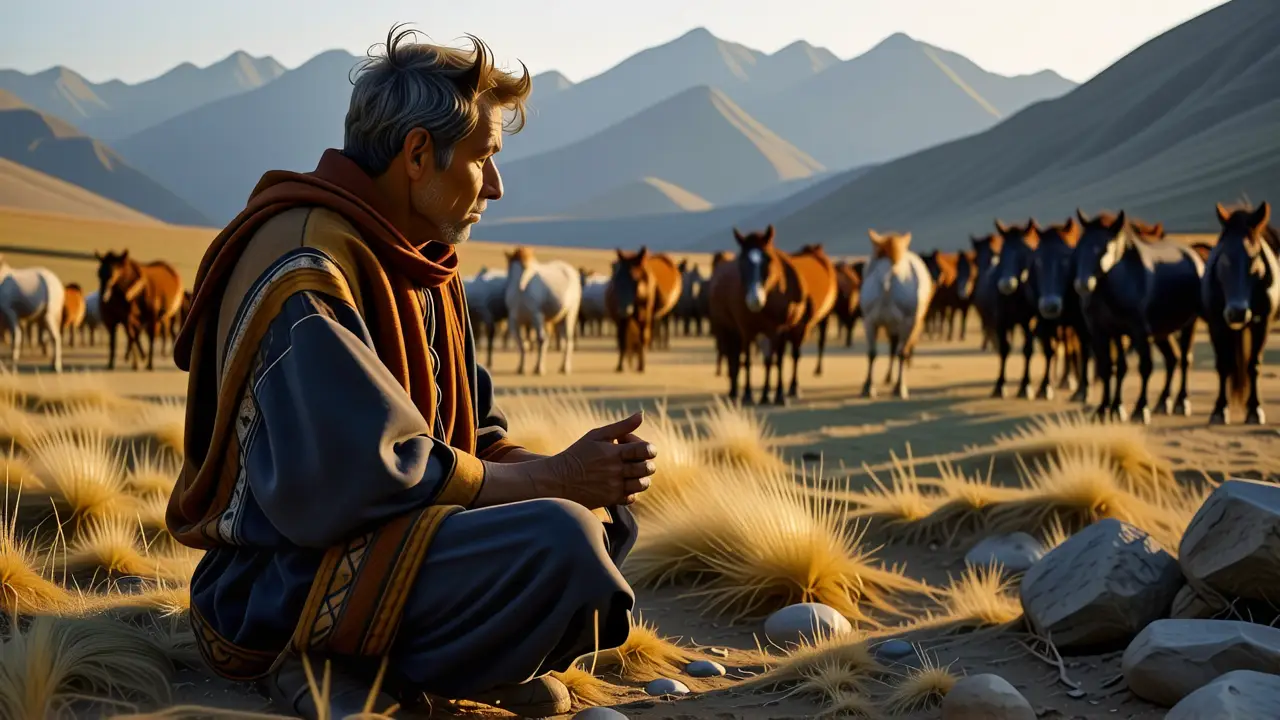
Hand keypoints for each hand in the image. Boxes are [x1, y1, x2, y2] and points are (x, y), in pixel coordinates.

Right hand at [540, 411, 657, 507]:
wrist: (559, 479)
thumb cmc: (579, 453)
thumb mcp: (597, 435)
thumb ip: (621, 426)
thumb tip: (641, 414)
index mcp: (614, 453)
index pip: (644, 450)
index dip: (650, 449)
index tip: (644, 448)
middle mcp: (616, 471)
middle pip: (647, 468)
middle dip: (647, 463)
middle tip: (638, 460)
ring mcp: (614, 487)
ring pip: (643, 484)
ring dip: (642, 477)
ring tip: (631, 472)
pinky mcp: (611, 500)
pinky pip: (632, 498)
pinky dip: (632, 491)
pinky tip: (622, 484)